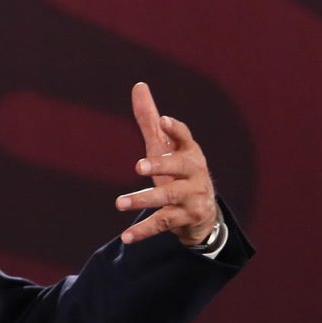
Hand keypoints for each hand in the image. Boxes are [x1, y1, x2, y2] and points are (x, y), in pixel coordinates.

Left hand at [116, 82, 217, 245]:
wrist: (202, 213)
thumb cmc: (177, 172)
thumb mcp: (164, 147)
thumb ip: (150, 120)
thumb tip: (139, 85)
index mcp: (189, 152)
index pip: (185, 137)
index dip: (176, 130)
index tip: (164, 121)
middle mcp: (195, 174)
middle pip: (179, 168)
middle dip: (161, 165)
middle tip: (138, 166)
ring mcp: (192, 197)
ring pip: (167, 198)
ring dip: (143, 200)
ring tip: (118, 203)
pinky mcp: (186, 218)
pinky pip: (162, 224)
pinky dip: (143, 231)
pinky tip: (126, 237)